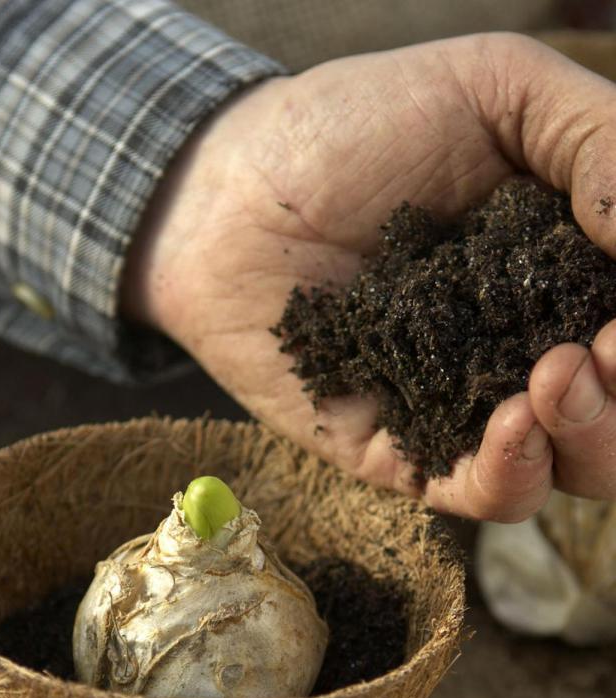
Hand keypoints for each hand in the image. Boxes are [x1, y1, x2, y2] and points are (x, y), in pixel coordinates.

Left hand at [124, 33, 615, 520]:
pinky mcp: (407, 453)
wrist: (232, 190)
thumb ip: (596, 141)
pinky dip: (517, 471)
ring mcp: (471, 405)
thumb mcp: (496, 90)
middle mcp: (531, 346)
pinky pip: (485, 494)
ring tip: (560, 377)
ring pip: (575, 466)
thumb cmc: (355, 130)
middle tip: (598, 351)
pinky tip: (512, 420)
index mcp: (568, 269)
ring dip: (594, 435)